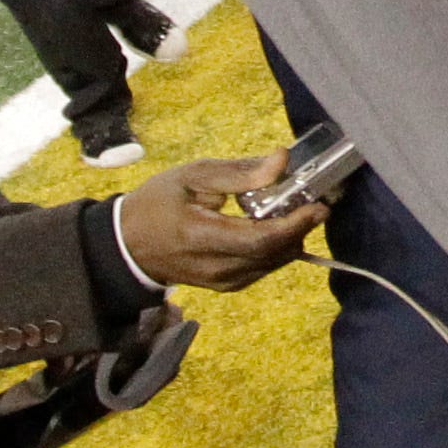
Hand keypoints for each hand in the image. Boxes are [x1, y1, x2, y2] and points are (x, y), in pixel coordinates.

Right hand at [115, 153, 325, 289]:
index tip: (319, 204)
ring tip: (299, 210)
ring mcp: (222, 282)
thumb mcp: (191, 177)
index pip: (261, 239)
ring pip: (273, 263)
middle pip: (274, 253)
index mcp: (202, 238)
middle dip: (300, 228)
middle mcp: (216, 267)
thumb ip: (239, 172)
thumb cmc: (158, 203)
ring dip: (292, 238)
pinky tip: (278, 227)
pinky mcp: (227, 286)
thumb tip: (282, 160)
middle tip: (316, 202)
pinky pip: (263, 268)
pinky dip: (277, 248)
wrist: (128, 245)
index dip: (296, 224)